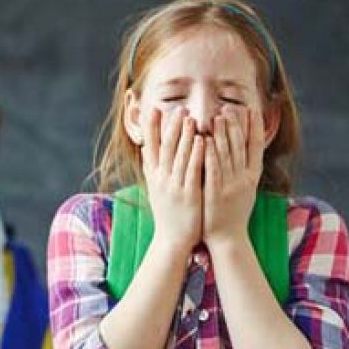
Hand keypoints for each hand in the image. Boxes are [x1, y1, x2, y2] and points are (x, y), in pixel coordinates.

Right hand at [140, 107, 204, 250]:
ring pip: (178, 156)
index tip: (154, 109)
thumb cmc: (168, 213)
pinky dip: (196, 154)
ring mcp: (174, 186)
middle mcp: (161, 179)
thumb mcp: (155, 189)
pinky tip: (201, 140)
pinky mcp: (189, 194)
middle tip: (178, 108)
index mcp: (153, 176)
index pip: (150, 146)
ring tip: (189, 117)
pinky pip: (193, 171)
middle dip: (171, 126)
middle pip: (165, 147)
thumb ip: (153, 168)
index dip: (152, 127)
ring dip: (184, 135)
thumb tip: (147, 148)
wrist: (172, 240)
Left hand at [203, 106, 263, 247]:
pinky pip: (212, 169)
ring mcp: (230, 186)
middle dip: (236, 125)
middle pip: (241, 146)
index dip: (254, 127)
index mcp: (252, 177)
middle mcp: (243, 179)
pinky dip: (210, 153)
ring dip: (224, 134)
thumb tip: (242, 149)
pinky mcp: (215, 192)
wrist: (228, 238)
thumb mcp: (244, 189)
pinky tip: (205, 140)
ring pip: (227, 154)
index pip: (256, 146)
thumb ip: (243, 169)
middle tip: (230, 107)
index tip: (252, 109)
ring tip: (219, 115)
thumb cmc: (233, 213)